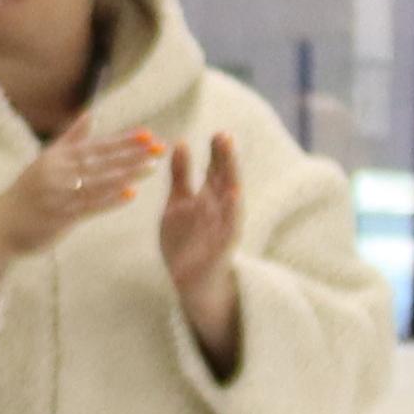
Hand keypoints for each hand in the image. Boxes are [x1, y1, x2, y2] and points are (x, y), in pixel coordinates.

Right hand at [0, 110, 154, 297]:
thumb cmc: (29, 192)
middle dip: (132, 154)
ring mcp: (58, 195)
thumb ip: (71, 138)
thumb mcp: (46, 161)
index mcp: (57, 158)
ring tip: (152, 167)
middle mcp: (57, 173)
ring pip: (99, 182)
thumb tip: (91, 114)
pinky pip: (89, 207)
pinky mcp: (59, 217)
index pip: (96, 145)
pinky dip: (110, 200)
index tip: (148, 134)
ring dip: (127, 174)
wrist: (3, 225)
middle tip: (159, 147)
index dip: (123, 140)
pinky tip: (131, 195)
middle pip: (101, 161)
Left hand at [158, 131, 247, 376]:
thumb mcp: (179, 202)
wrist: (190, 279)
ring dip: (230, 180)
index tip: (218, 134)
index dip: (217, 154)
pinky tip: (233, 195)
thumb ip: (181, 175)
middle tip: (224, 137)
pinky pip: (228, 227)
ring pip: (229, 200)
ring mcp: (222, 227)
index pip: (214, 171)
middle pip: (224, 180)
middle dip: (225, 161)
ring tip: (231, 163)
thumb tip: (180, 143)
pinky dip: (231, 212)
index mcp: (208, 198)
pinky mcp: (222, 246)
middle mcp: (218, 210)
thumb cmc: (186, 238)